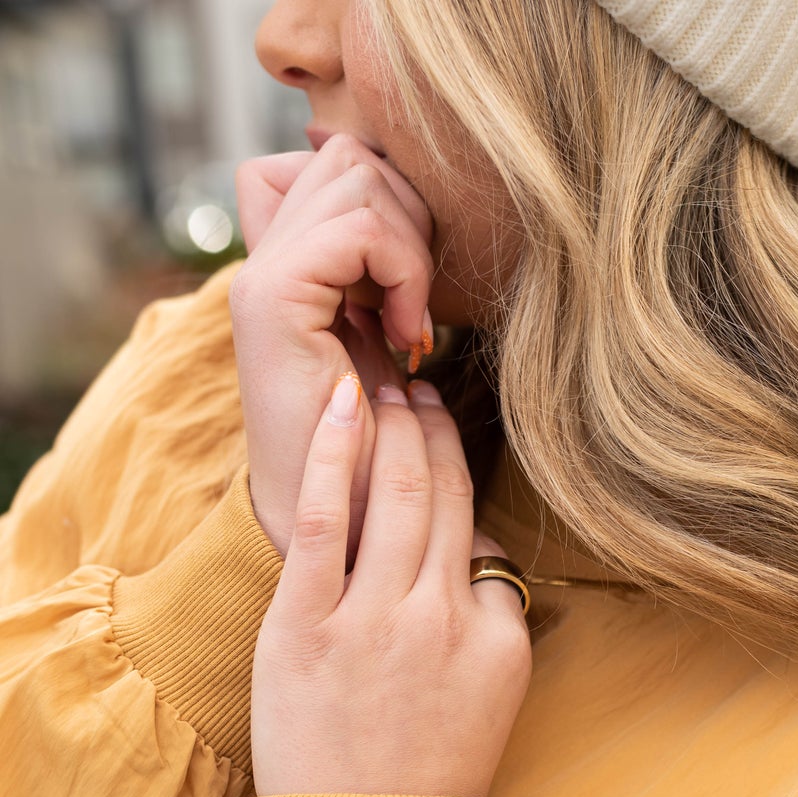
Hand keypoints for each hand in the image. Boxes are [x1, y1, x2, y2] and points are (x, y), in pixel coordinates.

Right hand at [232, 135, 436, 560]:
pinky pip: (360, 227)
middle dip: (406, 214)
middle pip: (345, 154)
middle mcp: (262, 264)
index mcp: (286, 271)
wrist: (339, 533)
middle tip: (418, 304)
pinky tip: (407, 337)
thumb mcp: (388, 351)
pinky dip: (404, 270)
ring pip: (354, 173)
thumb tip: (428, 214)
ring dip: (408, 242)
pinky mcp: (274, 298)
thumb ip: (388, 284)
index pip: (331, 161)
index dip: (389, 202)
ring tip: (410, 325)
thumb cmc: (377, 460)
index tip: (410, 290)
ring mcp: (261, 278)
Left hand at [250, 372, 532, 796]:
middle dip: (432, 432)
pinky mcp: (308, 623)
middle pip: (447, 499)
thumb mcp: (487, 707)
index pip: (488, 544)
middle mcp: (444, 620)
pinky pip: (327, 518)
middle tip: (419, 388)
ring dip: (392, 426)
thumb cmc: (423, 783)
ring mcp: (376, 619)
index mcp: (498, 642)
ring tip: (384, 386)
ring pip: (396, 492)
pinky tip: (338, 404)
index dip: (466, 487)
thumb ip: (491, 632)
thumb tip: (480, 566)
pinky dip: (335, 453)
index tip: (450, 446)